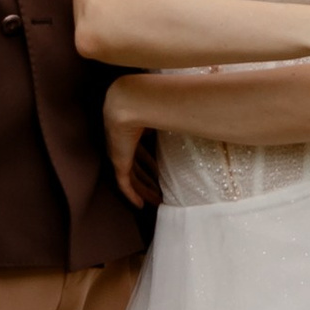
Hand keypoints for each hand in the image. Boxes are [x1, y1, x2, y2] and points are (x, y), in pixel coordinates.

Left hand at [104, 80, 160, 209]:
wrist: (128, 103)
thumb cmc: (146, 104)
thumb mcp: (162, 115)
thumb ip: (171, 120)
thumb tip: (191, 119)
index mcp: (131, 133)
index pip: (141, 153)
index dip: (151, 164)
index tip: (160, 173)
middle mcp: (123, 145)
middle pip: (137, 168)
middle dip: (149, 181)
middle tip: (161, 193)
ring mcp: (119, 155)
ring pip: (132, 179)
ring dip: (144, 190)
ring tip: (156, 201)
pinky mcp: (118, 163)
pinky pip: (124, 185)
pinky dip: (132, 196)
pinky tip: (140, 206)